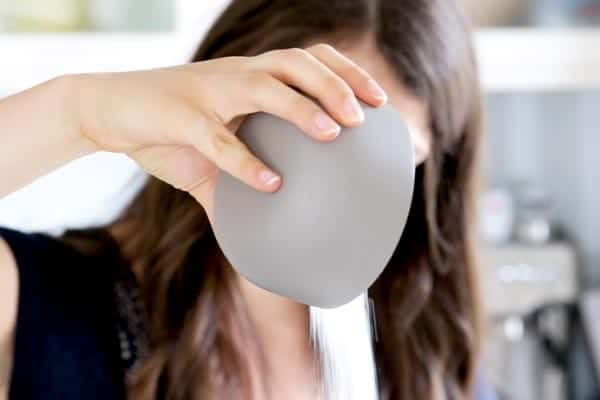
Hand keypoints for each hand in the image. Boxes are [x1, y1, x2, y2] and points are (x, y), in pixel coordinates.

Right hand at [73, 44, 387, 216]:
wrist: (108, 110)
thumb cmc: (168, 129)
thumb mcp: (211, 155)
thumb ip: (239, 183)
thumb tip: (265, 228)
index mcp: (248, 77)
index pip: (306, 59)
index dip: (345, 73)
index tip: (378, 101)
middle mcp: (235, 75)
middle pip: (296, 61)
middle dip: (336, 83)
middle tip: (365, 116)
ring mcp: (208, 91)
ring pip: (264, 85)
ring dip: (302, 107)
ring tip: (334, 133)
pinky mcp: (179, 116)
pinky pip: (218, 139)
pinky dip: (246, 161)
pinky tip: (271, 184)